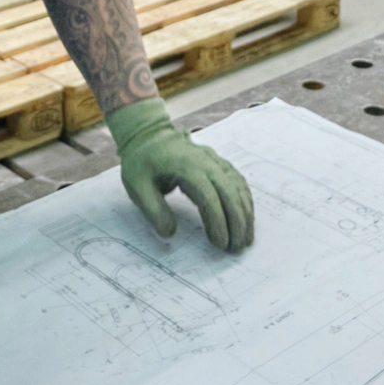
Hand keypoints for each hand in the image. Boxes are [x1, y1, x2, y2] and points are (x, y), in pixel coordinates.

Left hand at [103, 99, 253, 251]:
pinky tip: (247, 218)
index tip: (220, 244)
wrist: (149, 136)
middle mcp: (206, 162)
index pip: (209, 197)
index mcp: (187, 167)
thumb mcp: (137, 186)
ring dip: (245, 214)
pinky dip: (245, 201)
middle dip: (237, 223)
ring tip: (245, 240)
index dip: (218, 222)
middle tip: (236, 249)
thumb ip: (153, 210)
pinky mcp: (219, 164)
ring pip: (238, 188)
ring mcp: (215, 161)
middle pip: (230, 193)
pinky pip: (239, 182)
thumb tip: (170, 233)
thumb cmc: (142, 162)